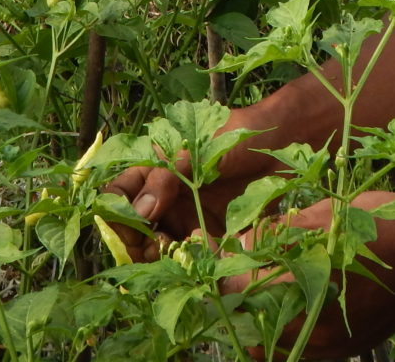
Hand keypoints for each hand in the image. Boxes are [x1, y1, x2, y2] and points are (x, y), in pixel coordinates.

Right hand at [103, 133, 277, 262]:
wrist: (279, 144)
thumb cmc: (234, 135)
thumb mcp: (197, 149)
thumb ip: (166, 177)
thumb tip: (141, 213)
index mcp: (152, 169)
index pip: (118, 195)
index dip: (115, 214)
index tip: (127, 231)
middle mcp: (163, 196)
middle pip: (134, 229)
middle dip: (136, 245)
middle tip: (154, 250)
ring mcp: (185, 216)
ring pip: (158, 246)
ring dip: (161, 256)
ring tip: (177, 254)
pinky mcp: (209, 233)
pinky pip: (189, 254)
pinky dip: (188, 260)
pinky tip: (200, 254)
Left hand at [223, 192, 394, 360]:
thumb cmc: (390, 224)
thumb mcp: (331, 214)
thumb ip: (283, 232)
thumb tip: (245, 241)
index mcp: (311, 288)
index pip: (240, 292)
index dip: (218, 271)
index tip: (206, 250)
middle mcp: (318, 330)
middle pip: (249, 326)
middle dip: (231, 298)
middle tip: (223, 268)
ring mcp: (331, 347)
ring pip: (271, 343)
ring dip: (254, 316)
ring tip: (250, 281)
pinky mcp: (343, 350)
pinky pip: (296, 347)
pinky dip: (281, 326)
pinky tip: (283, 294)